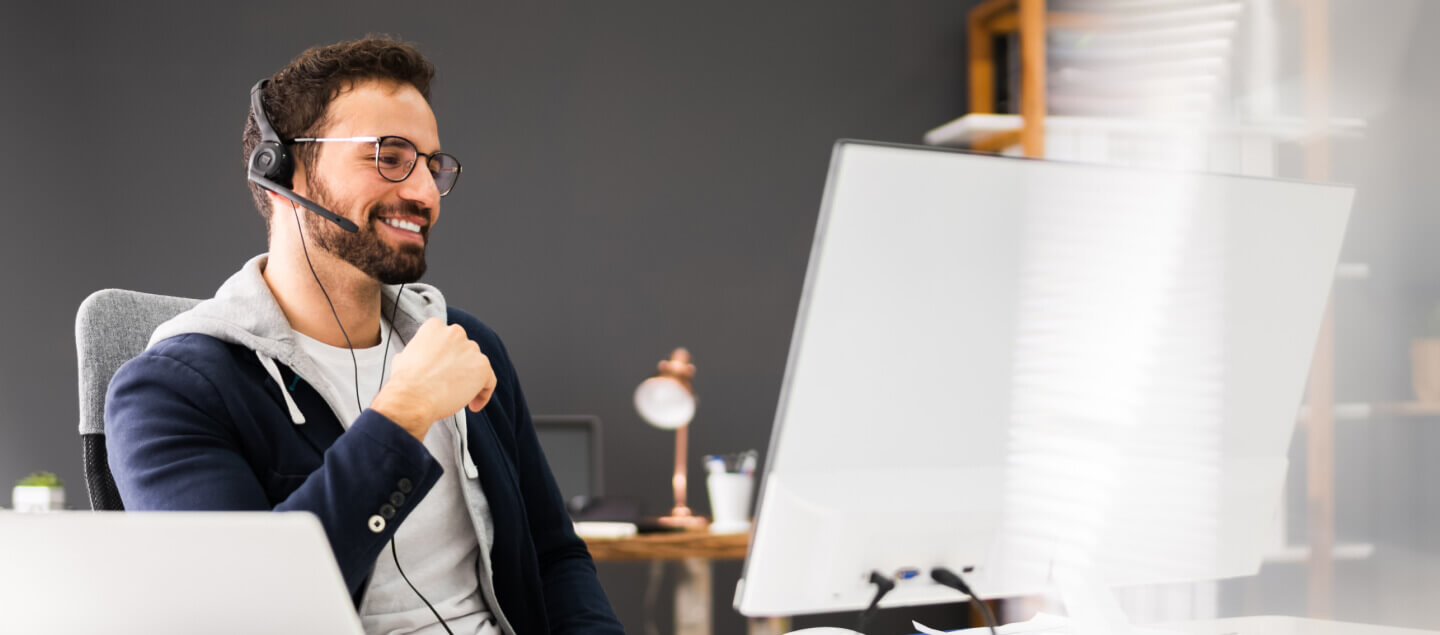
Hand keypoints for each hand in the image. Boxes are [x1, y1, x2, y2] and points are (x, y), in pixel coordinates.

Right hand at [371, 318, 495, 440]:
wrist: (413, 398)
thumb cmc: (405, 382)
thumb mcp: (403, 358)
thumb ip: (416, 353)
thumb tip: (411, 357)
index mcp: (435, 327)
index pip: (448, 339)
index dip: (446, 356)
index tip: (441, 370)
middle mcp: (455, 332)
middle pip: (464, 350)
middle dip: (459, 366)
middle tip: (450, 384)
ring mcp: (471, 348)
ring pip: (477, 365)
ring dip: (471, 379)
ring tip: (459, 397)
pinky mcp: (482, 366)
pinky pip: (489, 381)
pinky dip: (484, 393)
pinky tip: (473, 405)